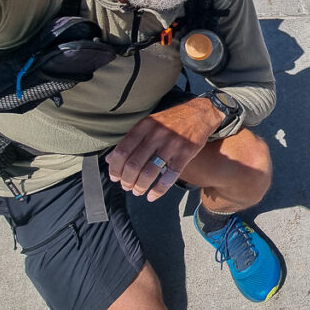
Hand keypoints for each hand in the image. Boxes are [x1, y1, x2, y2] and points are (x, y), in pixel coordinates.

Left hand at [105, 97, 223, 201]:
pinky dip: (158, 190)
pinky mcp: (185, 153)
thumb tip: (110, 159)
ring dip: (140, 186)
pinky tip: (152, 195)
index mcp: (144, 126)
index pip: (122, 151)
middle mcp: (156, 135)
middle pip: (134, 164)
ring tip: (138, 191)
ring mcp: (172, 144)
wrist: (200, 113)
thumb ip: (130, 140)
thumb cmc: (171, 121)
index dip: (115, 168)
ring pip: (149, 172)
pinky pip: (169, 176)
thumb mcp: (149, 124)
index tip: (114, 177)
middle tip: (127, 187)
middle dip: (127, 180)